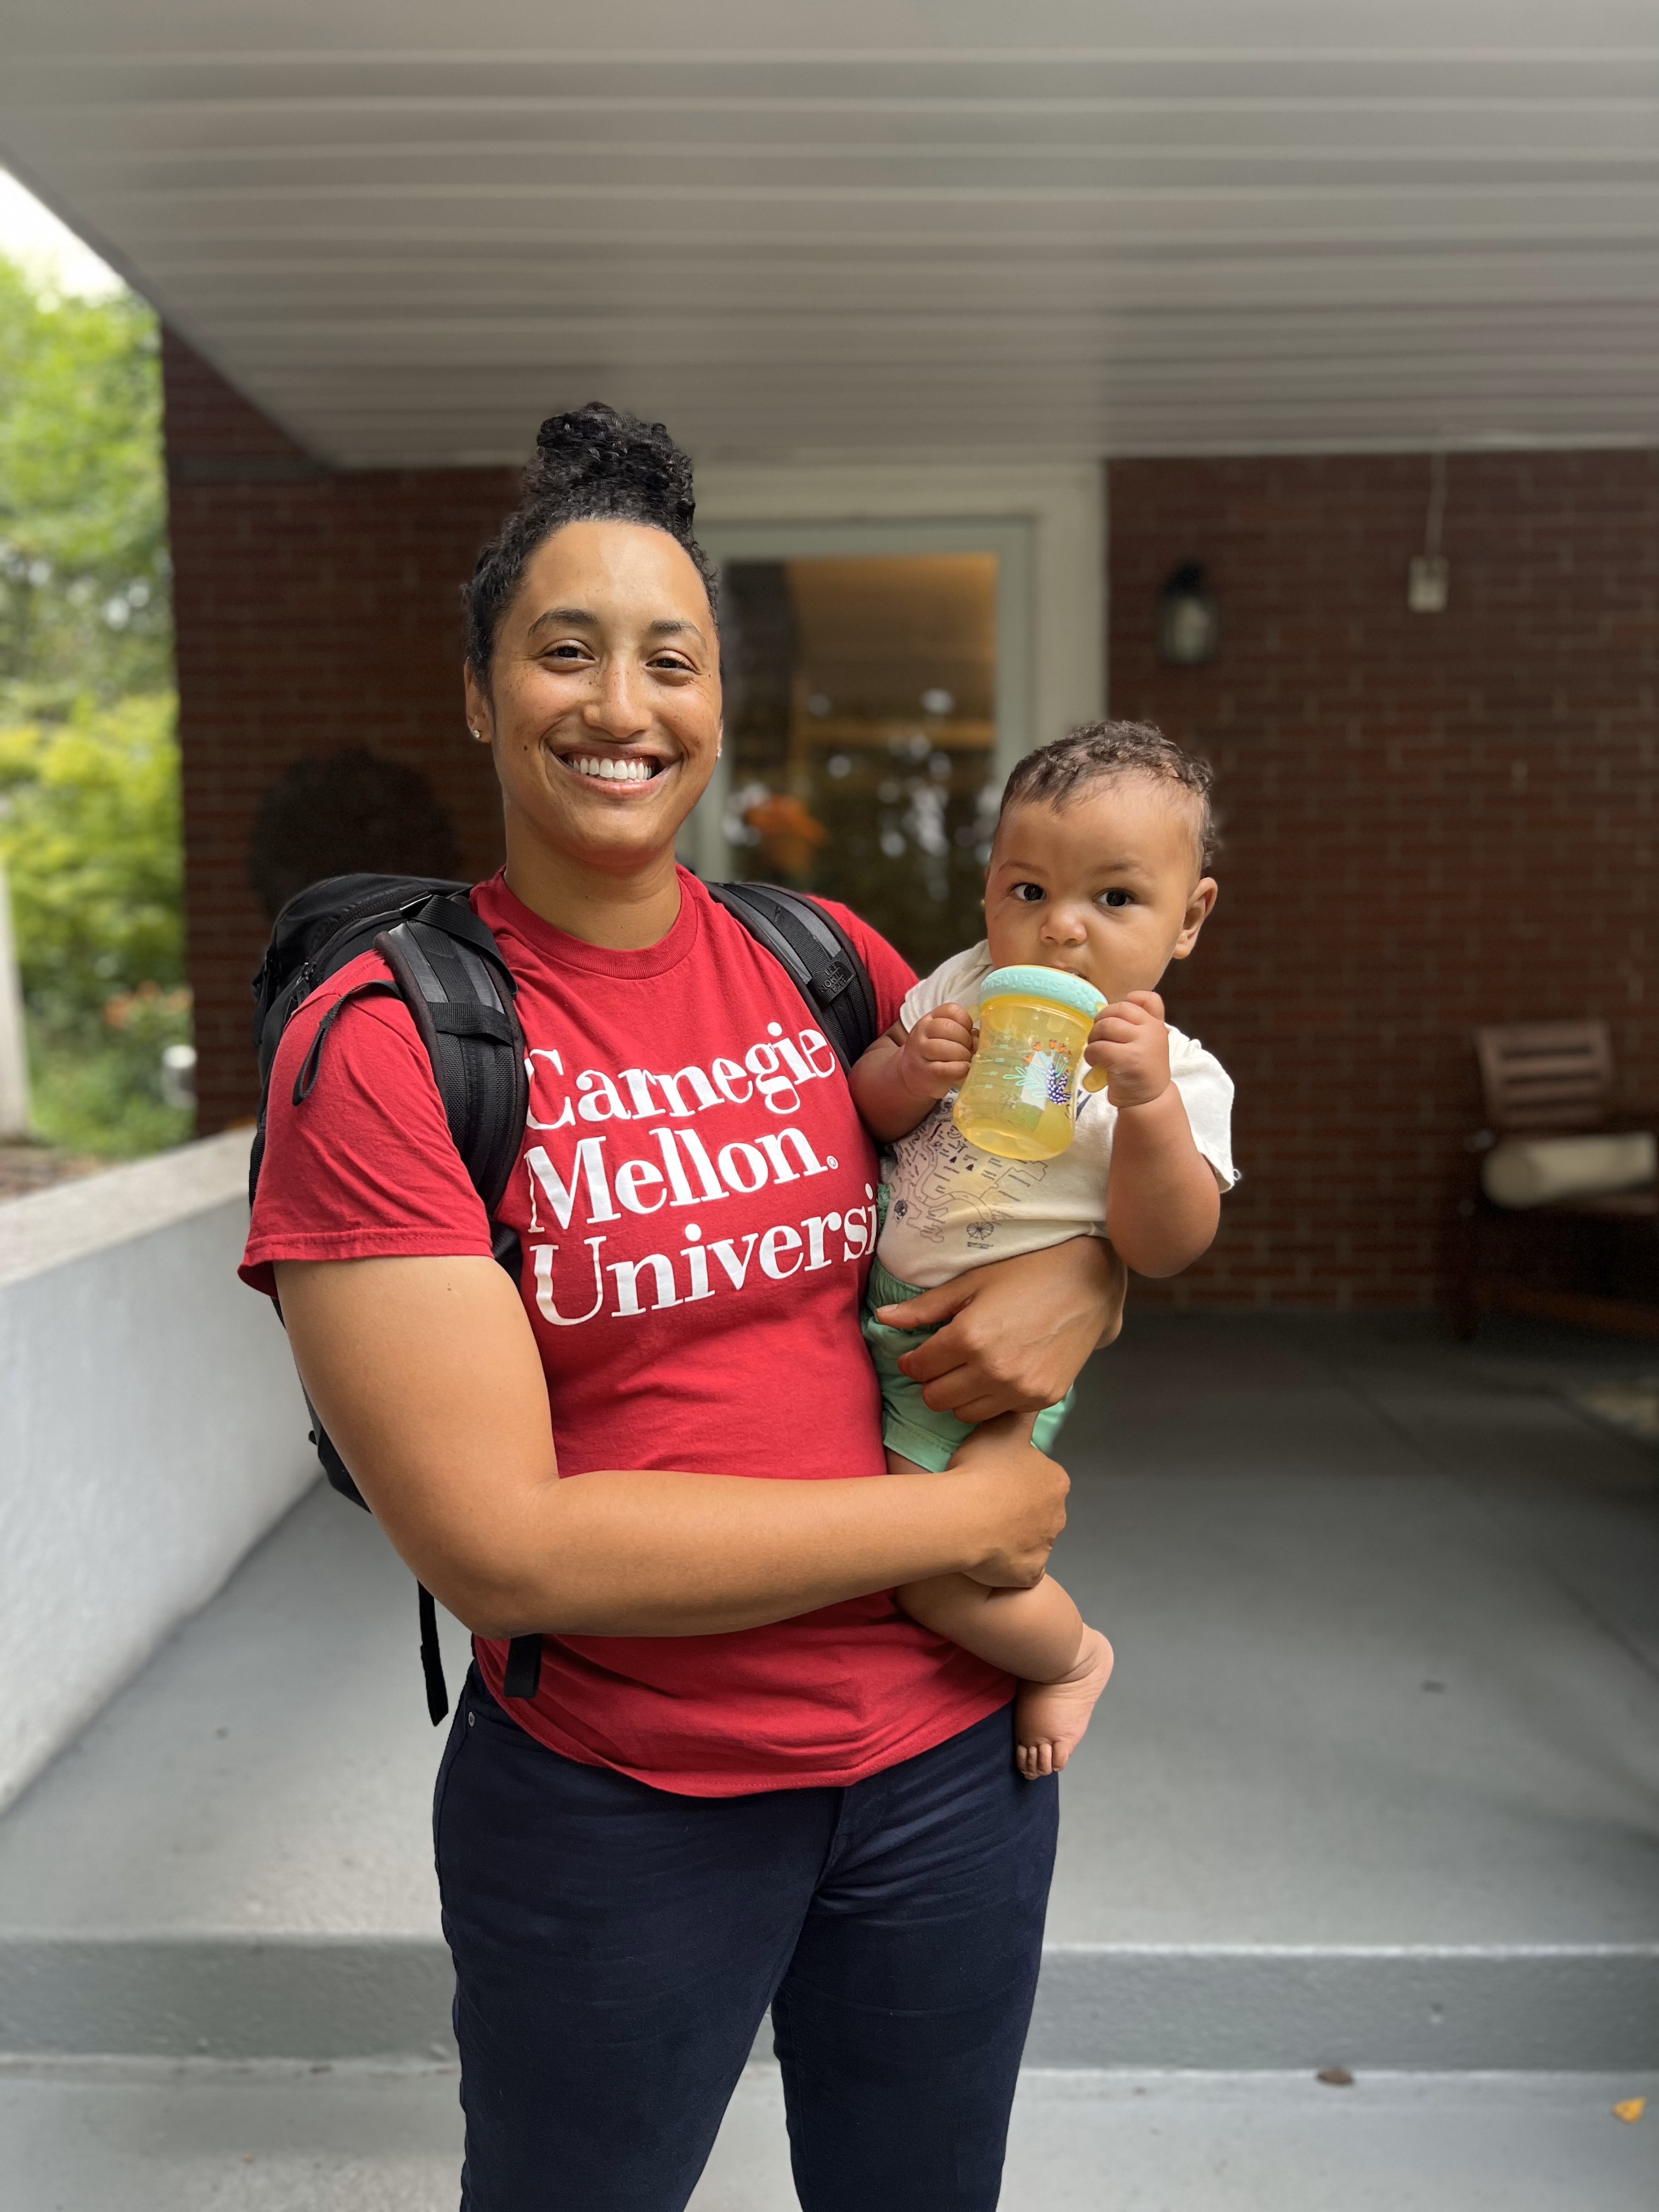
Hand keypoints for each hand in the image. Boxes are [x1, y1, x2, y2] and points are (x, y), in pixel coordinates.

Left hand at [875, 1237, 1125, 1421]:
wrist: (1088, 1282)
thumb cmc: (1027, 1273)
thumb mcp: (972, 1282)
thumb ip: (926, 1308)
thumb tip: (883, 1320)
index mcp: (969, 1337)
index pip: (919, 1368)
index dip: (912, 1362)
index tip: (916, 1356)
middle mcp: (993, 1370)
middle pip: (937, 1398)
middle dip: (931, 1381)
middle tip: (941, 1363)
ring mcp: (1020, 1389)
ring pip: (964, 1413)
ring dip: (959, 1396)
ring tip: (969, 1371)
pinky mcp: (1042, 1399)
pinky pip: (999, 1413)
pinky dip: (991, 1400)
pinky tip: (999, 1375)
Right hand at [898, 1003, 975, 1103]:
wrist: (911, 1076)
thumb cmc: (935, 1056)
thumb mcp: (944, 1038)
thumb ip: (962, 1033)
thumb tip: (980, 1040)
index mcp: (929, 1020)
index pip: (950, 1009)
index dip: (965, 1020)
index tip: (968, 1032)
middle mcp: (921, 1032)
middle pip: (948, 1028)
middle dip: (965, 1040)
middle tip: (968, 1050)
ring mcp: (920, 1052)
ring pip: (946, 1047)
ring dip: (963, 1055)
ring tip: (965, 1061)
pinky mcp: (924, 1072)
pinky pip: (946, 1069)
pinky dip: (960, 1069)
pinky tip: (964, 1069)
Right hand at [948, 1413, 1068, 1587]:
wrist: (964, 1518)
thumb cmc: (981, 1469)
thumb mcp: (1002, 1427)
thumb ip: (1020, 1413)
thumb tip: (1031, 1398)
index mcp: (1055, 1480)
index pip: (1038, 1478)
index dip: (1012, 1478)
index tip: (989, 1479)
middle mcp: (1058, 1515)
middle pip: (1037, 1511)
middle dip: (1015, 1510)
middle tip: (981, 1504)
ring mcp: (1045, 1548)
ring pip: (1028, 1541)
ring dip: (1010, 1537)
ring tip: (978, 1529)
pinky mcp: (1030, 1574)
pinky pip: (1020, 1570)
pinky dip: (1007, 1566)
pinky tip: (984, 1555)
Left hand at [1084, 990, 1169, 1108]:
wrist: (1149, 1100)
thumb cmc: (1140, 1070)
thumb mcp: (1146, 1043)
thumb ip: (1135, 1024)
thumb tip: (1099, 1007)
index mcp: (1157, 1024)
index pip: (1147, 998)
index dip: (1128, 1001)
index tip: (1117, 1018)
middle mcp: (1153, 1030)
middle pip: (1119, 1009)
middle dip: (1102, 1020)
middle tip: (1098, 1037)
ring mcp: (1142, 1043)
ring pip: (1106, 1026)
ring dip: (1094, 1038)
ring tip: (1097, 1052)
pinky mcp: (1128, 1059)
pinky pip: (1099, 1047)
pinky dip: (1091, 1055)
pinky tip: (1096, 1064)